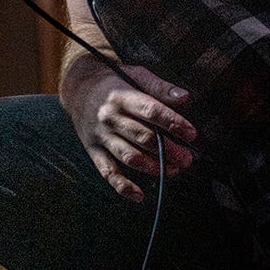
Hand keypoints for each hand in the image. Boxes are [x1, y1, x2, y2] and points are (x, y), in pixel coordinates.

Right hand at [61, 56, 196, 201]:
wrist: (78, 88)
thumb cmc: (113, 81)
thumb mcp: (135, 74)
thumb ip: (159, 86)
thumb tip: (184, 97)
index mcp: (121, 96)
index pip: (150, 110)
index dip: (173, 122)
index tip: (191, 133)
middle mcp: (110, 117)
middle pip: (143, 136)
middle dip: (169, 150)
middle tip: (186, 158)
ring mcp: (101, 135)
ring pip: (130, 156)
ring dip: (154, 167)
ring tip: (173, 170)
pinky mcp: (94, 150)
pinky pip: (108, 172)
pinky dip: (123, 187)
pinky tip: (140, 195)